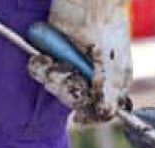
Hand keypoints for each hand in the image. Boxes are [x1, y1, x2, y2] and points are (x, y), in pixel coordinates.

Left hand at [32, 0, 131, 123]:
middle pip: (75, 101)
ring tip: (49, 60)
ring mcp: (74, 66)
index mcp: (114, 80)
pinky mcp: (56, 57)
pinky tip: (42, 57)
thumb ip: (107, 87)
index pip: (103, 111)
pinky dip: (40, 67)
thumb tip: (107, 113)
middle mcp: (94, 77)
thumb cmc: (102, 22)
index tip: (79, 118)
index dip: (89, 115)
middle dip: (64, 87)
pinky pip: (44, 72)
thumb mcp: (107, 58)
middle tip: (62, 70)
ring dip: (49, 75)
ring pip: (57, 87)